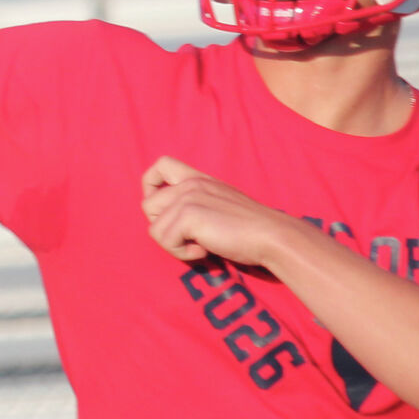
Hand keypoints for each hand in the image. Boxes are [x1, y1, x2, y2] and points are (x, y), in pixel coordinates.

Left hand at [140, 155, 286, 265]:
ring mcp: (188, 197)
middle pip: (148, 205)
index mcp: (198, 178)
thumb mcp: (220, 204)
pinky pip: (165, 241)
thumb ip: (197, 203)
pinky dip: (183, 253)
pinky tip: (204, 250)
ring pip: (154, 229)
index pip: (160, 165)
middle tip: (189, 237)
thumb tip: (171, 222)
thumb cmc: (250, 228)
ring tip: (201, 245)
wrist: (270, 235)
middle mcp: (190, 183)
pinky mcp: (189, 216)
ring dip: (174, 245)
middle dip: (163, 228)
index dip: (150, 187)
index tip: (163, 210)